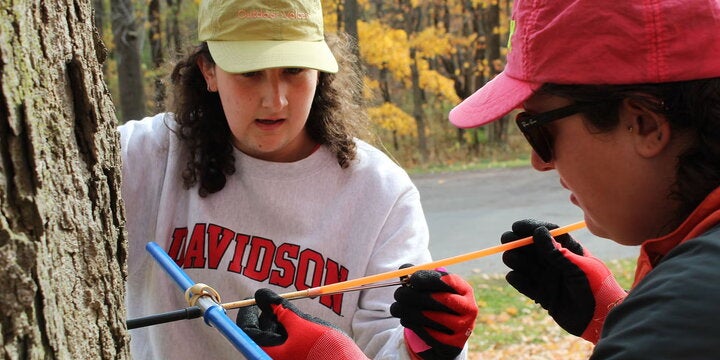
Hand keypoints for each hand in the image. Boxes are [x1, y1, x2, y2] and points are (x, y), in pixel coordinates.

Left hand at [235, 288, 368, 359]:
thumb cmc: (326, 349)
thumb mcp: (302, 324)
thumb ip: (280, 309)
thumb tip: (261, 295)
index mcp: (268, 353)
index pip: (246, 331)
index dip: (247, 313)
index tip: (253, 299)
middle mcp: (273, 357)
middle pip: (260, 335)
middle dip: (266, 316)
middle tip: (275, 302)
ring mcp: (285, 358)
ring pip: (274, 338)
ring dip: (279, 323)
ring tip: (292, 313)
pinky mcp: (296, 357)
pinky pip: (286, 344)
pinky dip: (290, 331)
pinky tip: (302, 325)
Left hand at [390, 265, 477, 358]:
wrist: (444, 335)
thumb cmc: (434, 305)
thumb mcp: (429, 289)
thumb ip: (417, 277)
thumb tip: (404, 269)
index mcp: (464, 290)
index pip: (450, 281)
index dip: (430, 278)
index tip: (412, 279)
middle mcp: (469, 308)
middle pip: (443, 300)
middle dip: (415, 296)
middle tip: (398, 295)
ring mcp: (464, 327)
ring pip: (434, 318)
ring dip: (410, 312)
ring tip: (397, 309)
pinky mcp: (454, 344)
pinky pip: (431, 334)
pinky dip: (415, 326)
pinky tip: (406, 320)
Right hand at [501, 219, 626, 342]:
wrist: (601, 319)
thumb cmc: (596, 287)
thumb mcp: (577, 267)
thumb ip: (556, 252)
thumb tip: (538, 231)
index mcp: (568, 250)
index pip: (547, 233)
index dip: (530, 227)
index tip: (516, 226)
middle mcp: (556, 262)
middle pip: (531, 248)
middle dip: (517, 243)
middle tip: (506, 240)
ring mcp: (548, 278)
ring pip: (525, 265)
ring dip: (515, 260)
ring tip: (511, 258)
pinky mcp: (543, 295)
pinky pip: (524, 285)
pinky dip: (517, 280)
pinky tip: (514, 277)